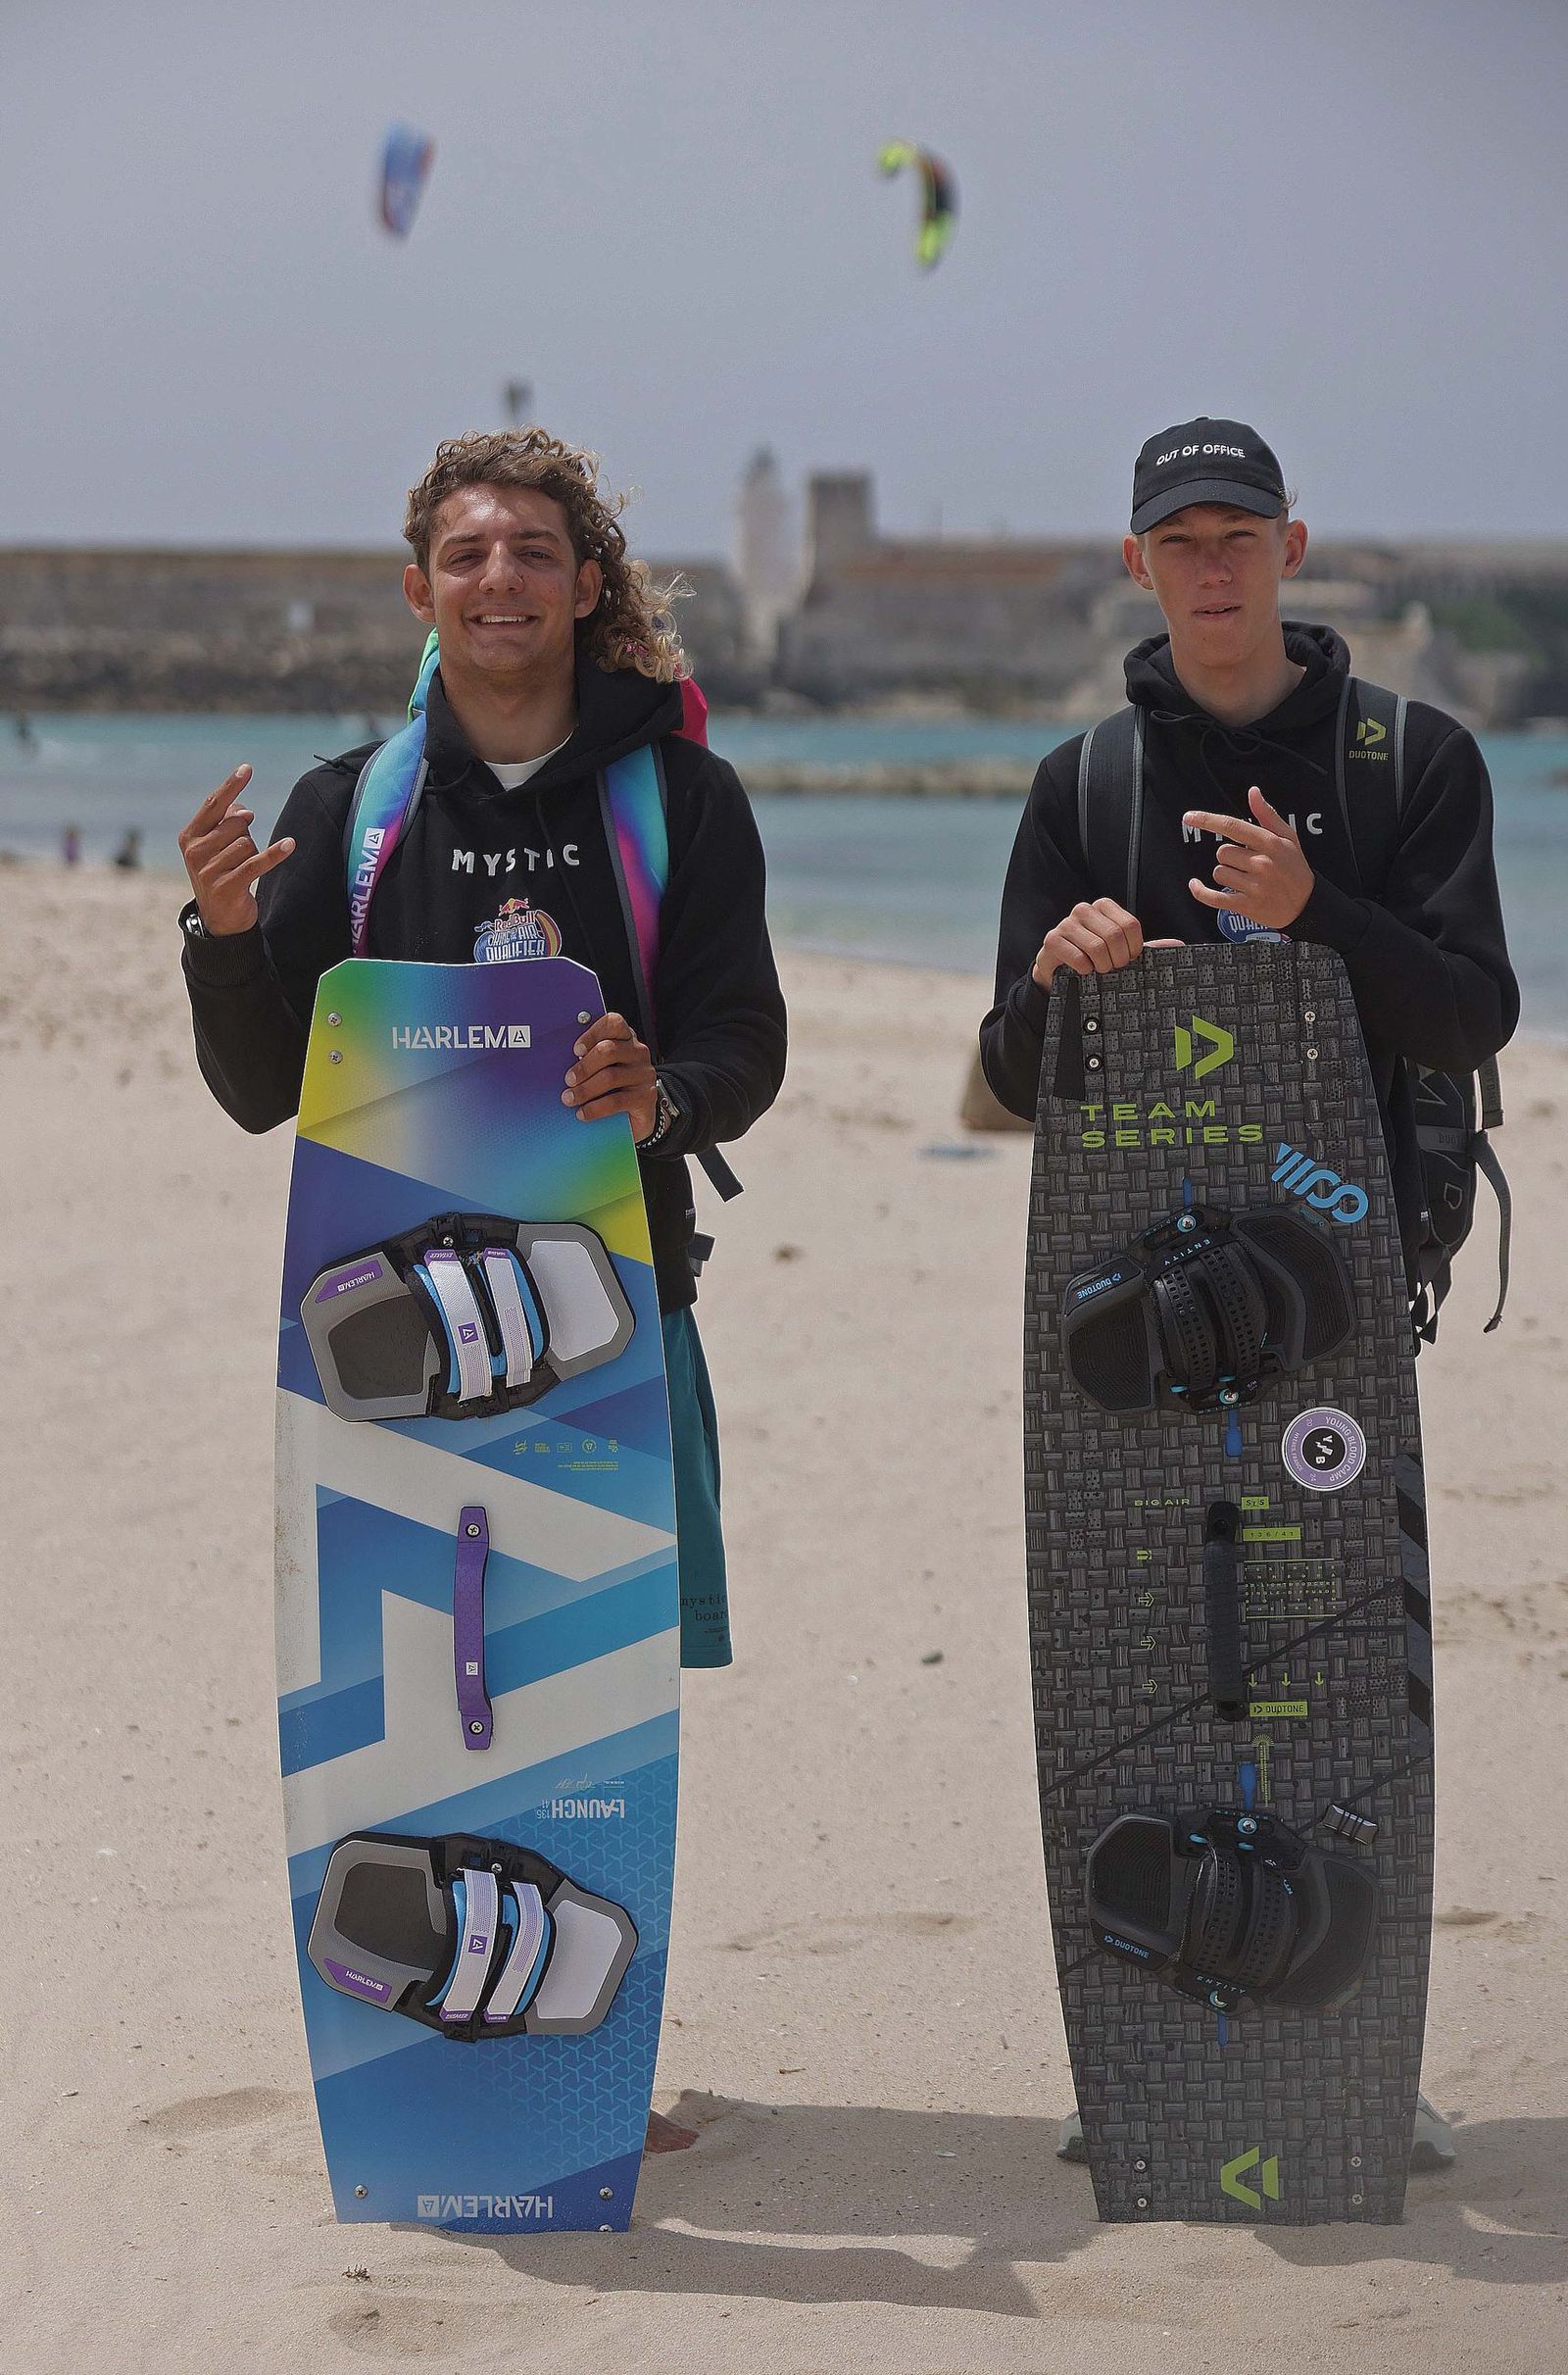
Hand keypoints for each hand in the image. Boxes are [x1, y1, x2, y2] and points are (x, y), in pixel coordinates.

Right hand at [178, 765, 293, 934]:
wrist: (218, 919)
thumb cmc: (220, 873)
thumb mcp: (216, 846)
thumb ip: (226, 823)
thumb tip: (242, 809)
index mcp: (189, 836)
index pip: (213, 805)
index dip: (231, 786)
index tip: (247, 769)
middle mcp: (194, 851)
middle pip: (236, 824)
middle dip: (246, 833)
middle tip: (239, 854)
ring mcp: (208, 870)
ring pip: (247, 844)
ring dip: (254, 854)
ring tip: (241, 870)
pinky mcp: (227, 886)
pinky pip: (256, 863)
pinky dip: (275, 854)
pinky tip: (289, 845)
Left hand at [563, 1012, 656, 1140]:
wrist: (636, 1114)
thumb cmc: (613, 1086)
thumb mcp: (601, 1067)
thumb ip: (588, 1058)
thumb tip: (560, 1062)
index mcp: (625, 1038)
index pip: (614, 1023)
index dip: (593, 1033)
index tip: (576, 1049)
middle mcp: (637, 1052)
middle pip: (609, 1050)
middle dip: (584, 1066)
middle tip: (568, 1079)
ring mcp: (643, 1074)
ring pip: (610, 1077)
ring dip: (585, 1089)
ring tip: (569, 1098)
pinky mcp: (646, 1096)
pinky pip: (616, 1101)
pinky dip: (595, 1108)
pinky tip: (583, 1113)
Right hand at [1032, 898, 1182, 987]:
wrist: (1059, 968)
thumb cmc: (1093, 957)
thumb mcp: (1120, 951)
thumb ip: (1146, 947)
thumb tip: (1179, 944)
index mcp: (1103, 907)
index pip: (1130, 925)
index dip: (1134, 947)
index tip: (1129, 958)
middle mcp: (1084, 910)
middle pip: (1115, 935)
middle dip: (1118, 959)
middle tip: (1114, 967)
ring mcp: (1066, 923)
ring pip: (1097, 947)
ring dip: (1102, 965)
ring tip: (1099, 969)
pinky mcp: (1053, 940)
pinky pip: (1078, 957)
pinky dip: (1085, 970)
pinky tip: (1083, 971)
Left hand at [1184, 787, 1312, 928]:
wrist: (1308, 905)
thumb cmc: (1295, 868)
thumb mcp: (1288, 838)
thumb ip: (1267, 815)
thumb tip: (1253, 792)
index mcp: (1270, 843)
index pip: (1233, 826)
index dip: (1207, 820)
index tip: (1189, 817)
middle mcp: (1261, 863)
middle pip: (1222, 852)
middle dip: (1230, 856)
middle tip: (1248, 863)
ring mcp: (1254, 886)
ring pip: (1219, 872)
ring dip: (1227, 874)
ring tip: (1246, 879)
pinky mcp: (1246, 906)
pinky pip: (1213, 897)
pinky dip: (1200, 891)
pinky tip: (1195, 884)